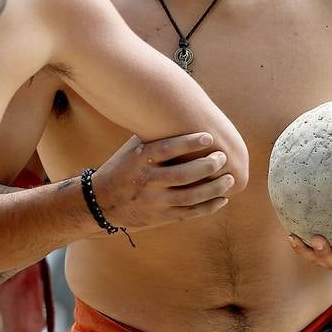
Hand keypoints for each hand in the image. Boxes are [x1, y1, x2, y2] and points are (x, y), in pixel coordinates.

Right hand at [89, 132, 235, 230]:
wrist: (101, 203)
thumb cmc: (123, 167)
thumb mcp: (134, 148)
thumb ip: (156, 135)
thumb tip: (183, 113)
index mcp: (139, 160)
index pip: (166, 150)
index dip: (189, 143)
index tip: (209, 137)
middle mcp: (146, 181)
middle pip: (182, 175)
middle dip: (207, 166)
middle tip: (223, 157)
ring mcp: (154, 202)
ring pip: (189, 197)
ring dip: (213, 188)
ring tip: (229, 178)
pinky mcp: (160, 218)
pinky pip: (189, 213)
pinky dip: (208, 206)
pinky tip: (223, 198)